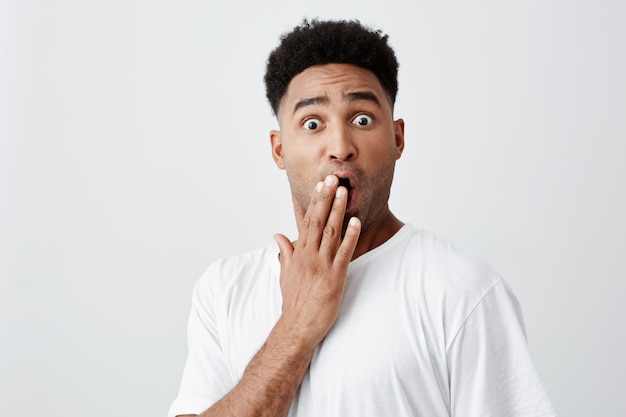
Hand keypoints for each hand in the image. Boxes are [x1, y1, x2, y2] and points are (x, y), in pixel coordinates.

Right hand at [273, 175, 360, 349]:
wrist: (297, 326)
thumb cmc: (293, 301)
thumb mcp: (285, 273)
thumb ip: (284, 251)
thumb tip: (277, 235)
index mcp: (299, 253)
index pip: (307, 221)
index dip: (315, 202)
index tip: (320, 185)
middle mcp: (309, 255)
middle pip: (318, 221)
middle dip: (326, 198)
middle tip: (333, 179)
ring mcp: (321, 265)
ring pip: (330, 232)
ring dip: (338, 211)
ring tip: (344, 192)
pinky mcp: (334, 277)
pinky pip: (343, 253)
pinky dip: (350, 236)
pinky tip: (356, 222)